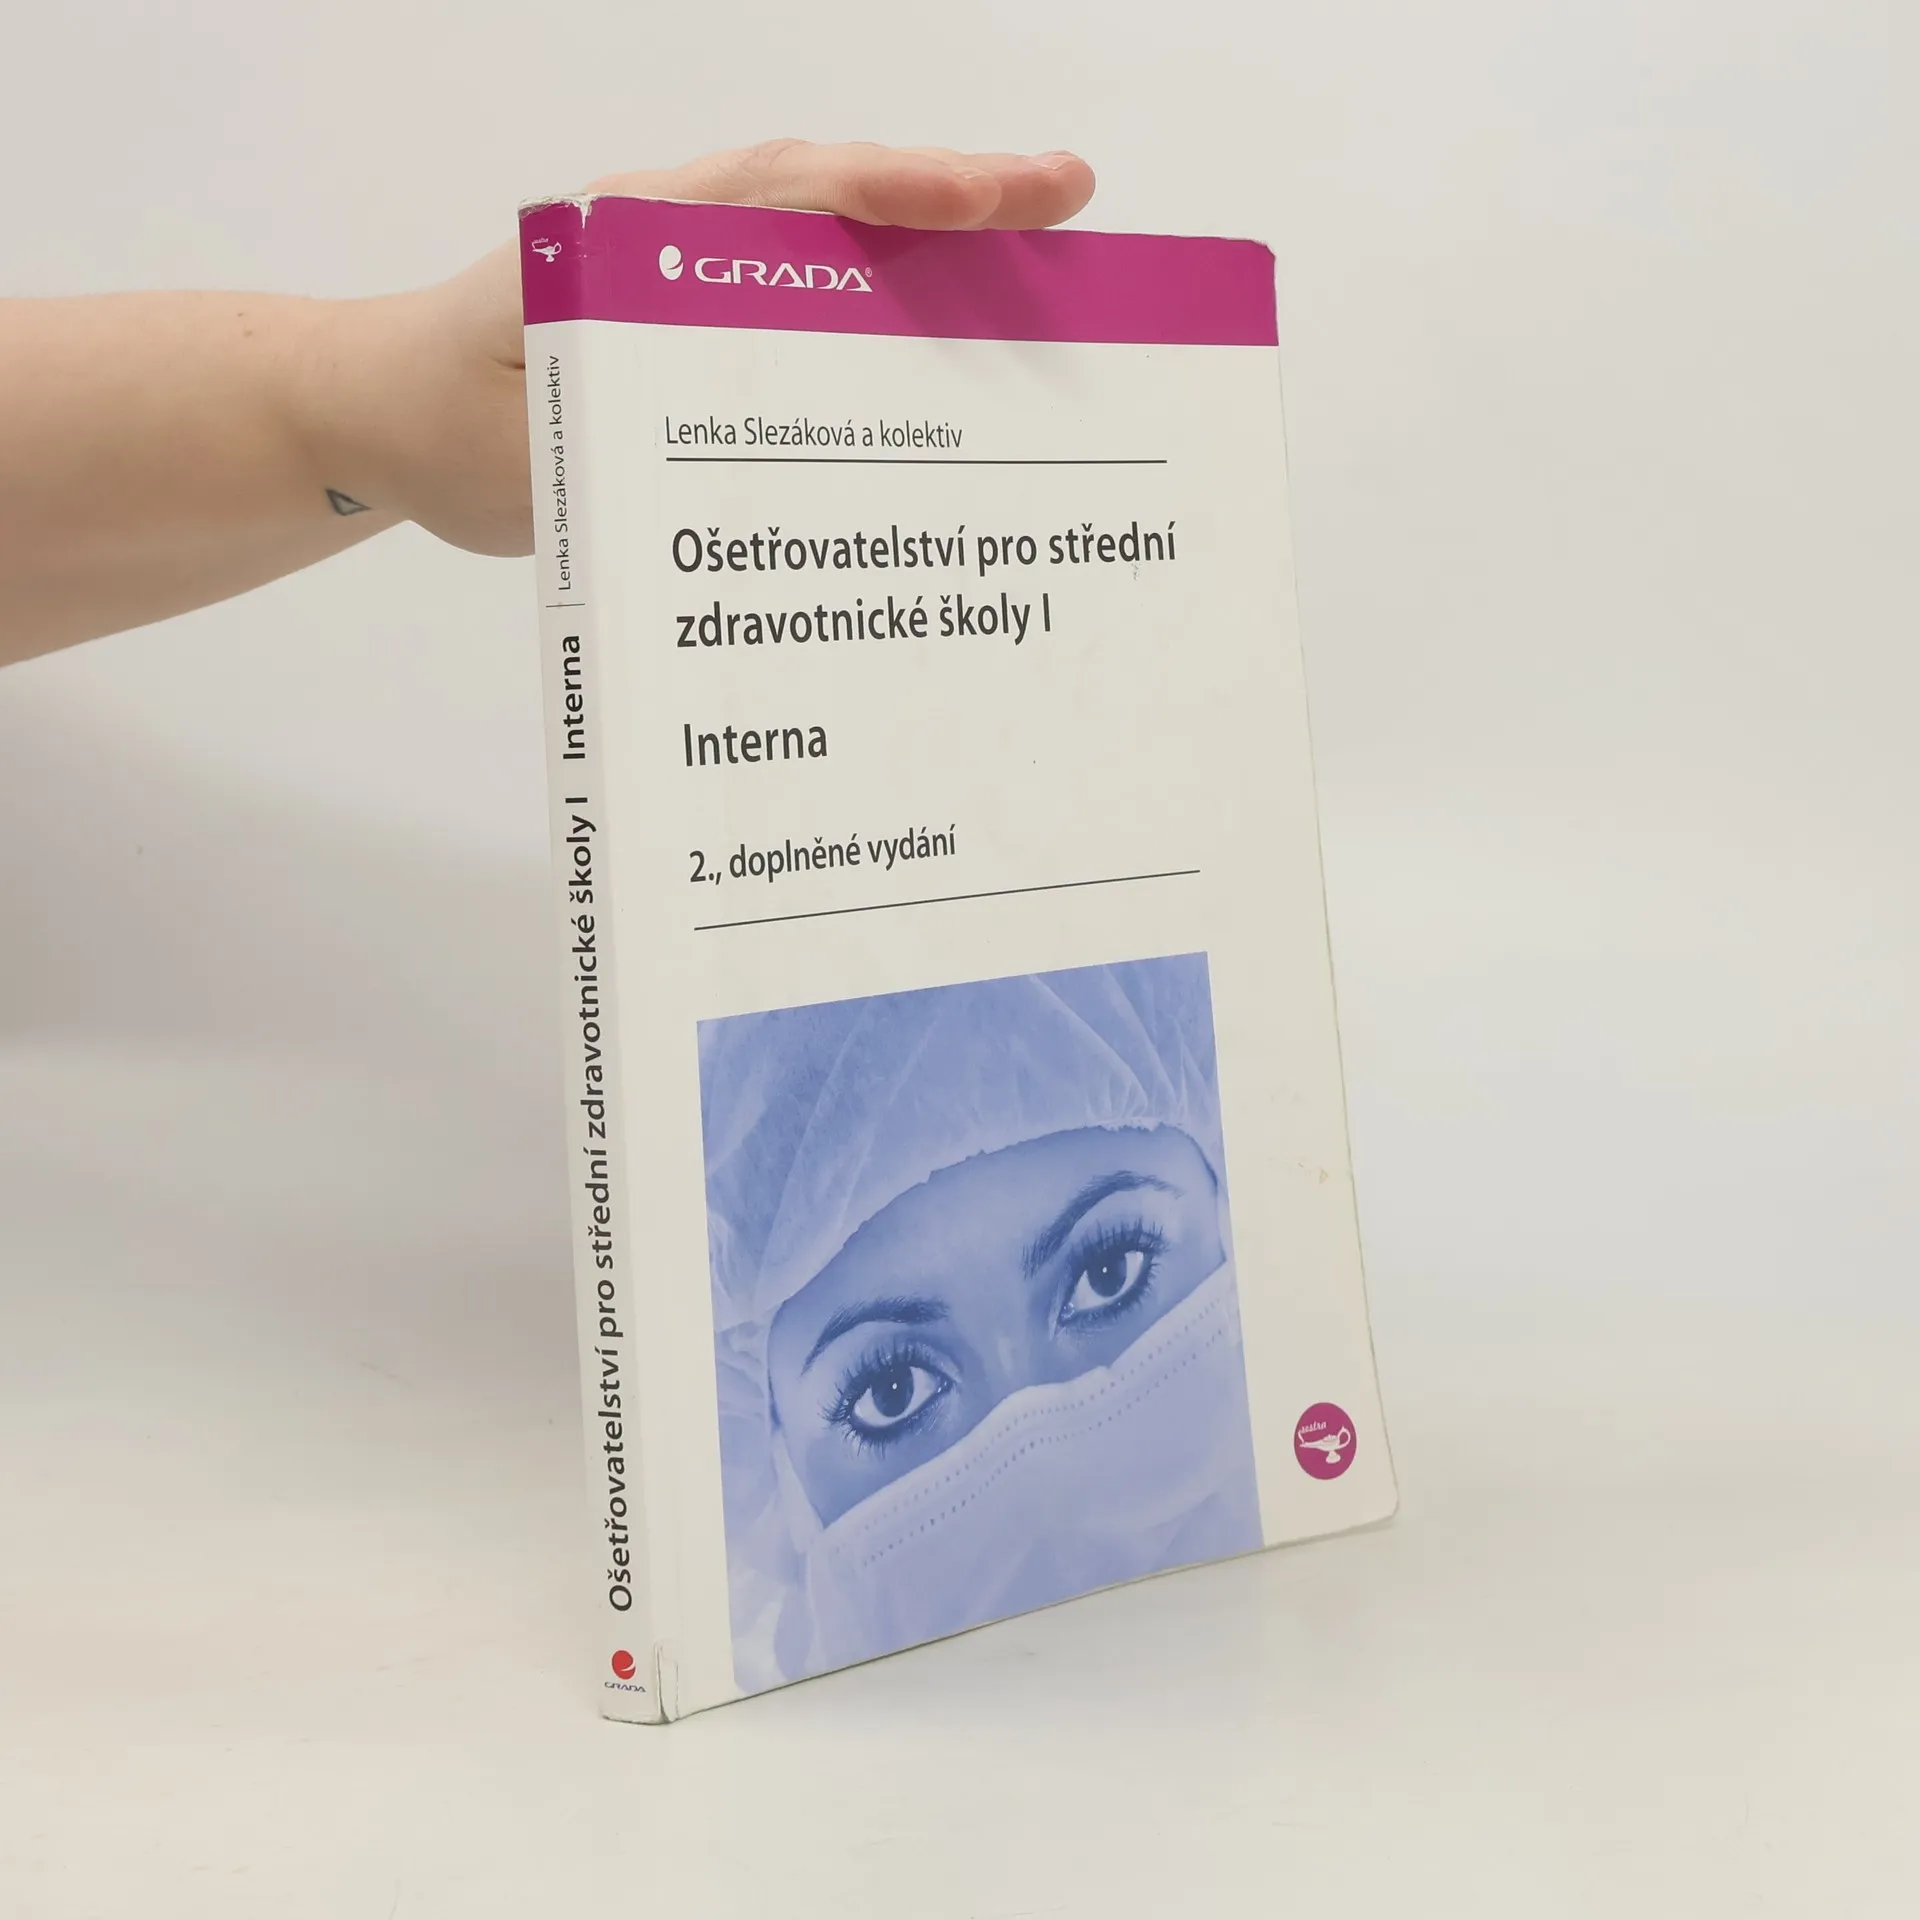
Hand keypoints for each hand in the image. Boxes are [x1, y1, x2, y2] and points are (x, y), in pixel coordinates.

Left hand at [375, 141, 1096, 557]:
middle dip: (955, 195)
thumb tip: (755, 443)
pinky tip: (954, 324)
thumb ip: (628, 433)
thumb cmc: (441, 425)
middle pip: (832, 194)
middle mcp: (674, 237)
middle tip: (1070, 196)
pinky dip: (886, 293)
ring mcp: (688, 272)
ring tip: (1044, 246)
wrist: (381, 416)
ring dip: (934, 239)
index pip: (786, 195)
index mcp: (634, 242)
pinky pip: (808, 293)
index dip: (900, 196)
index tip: (1004, 200)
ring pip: (830, 236)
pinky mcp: (693, 318)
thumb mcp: (528, 446)